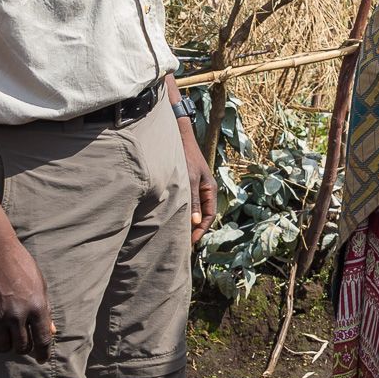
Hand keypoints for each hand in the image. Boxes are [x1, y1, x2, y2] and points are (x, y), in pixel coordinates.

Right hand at [0, 237, 53, 357]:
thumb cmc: (20, 265)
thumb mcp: (39, 285)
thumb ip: (45, 309)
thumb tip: (51, 330)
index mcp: (37, 307)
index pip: (43, 339)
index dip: (44, 353)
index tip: (42, 360)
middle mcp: (18, 315)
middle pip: (22, 347)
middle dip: (24, 348)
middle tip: (22, 342)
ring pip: (3, 347)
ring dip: (6, 345)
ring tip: (7, 335)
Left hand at [171, 78, 216, 245]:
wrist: (176, 136)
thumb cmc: (184, 156)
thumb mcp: (189, 180)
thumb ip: (193, 201)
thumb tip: (194, 222)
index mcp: (210, 188)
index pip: (209, 215)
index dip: (201, 230)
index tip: (191, 242)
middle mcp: (204, 189)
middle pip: (202, 214)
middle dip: (193, 228)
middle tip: (183, 242)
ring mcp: (194, 185)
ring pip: (193, 208)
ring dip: (186, 220)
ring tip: (175, 232)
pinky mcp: (184, 182)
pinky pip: (185, 202)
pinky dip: (180, 211)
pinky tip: (168, 216)